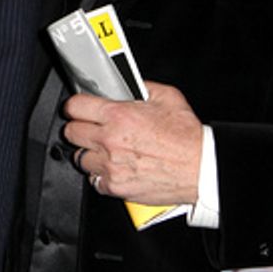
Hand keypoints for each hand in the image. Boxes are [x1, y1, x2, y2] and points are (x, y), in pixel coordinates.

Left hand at [65, 83, 202, 204]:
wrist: (201, 168)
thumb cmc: (187, 136)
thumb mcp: (166, 96)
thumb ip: (140, 86)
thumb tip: (126, 84)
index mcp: (118, 116)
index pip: (75, 107)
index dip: (76, 106)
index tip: (78, 109)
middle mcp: (110, 141)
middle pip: (71, 132)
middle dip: (79, 128)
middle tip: (92, 128)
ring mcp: (111, 166)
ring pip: (79, 158)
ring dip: (89, 152)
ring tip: (105, 149)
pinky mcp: (115, 186)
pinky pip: (93, 179)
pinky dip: (101, 174)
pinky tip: (114, 166)